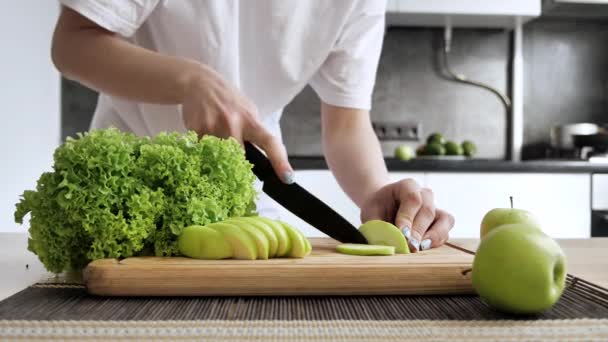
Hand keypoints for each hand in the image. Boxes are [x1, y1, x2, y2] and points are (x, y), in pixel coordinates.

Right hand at [181, 65, 293, 182]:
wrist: (200, 83)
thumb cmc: (228, 100)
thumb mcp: (247, 110)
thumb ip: (254, 132)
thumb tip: (263, 157)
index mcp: (251, 120)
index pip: (270, 142)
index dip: (280, 161)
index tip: (287, 177)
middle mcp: (234, 123)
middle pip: (239, 158)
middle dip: (236, 163)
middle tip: (230, 158)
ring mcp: (214, 126)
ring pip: (218, 157)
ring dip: (217, 154)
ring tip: (214, 136)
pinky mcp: (196, 129)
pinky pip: (201, 150)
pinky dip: (203, 148)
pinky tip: (203, 132)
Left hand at [360, 179, 454, 251]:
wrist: (384, 206)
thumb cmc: (378, 209)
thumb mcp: (371, 213)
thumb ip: (377, 225)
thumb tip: (386, 242)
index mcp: (407, 186)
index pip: (412, 199)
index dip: (408, 218)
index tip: (402, 234)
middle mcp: (425, 194)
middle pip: (428, 211)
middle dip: (418, 231)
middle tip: (410, 246)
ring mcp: (436, 207)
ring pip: (444, 219)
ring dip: (434, 236)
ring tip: (420, 248)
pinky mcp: (441, 221)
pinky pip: (446, 230)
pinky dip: (438, 241)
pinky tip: (425, 248)